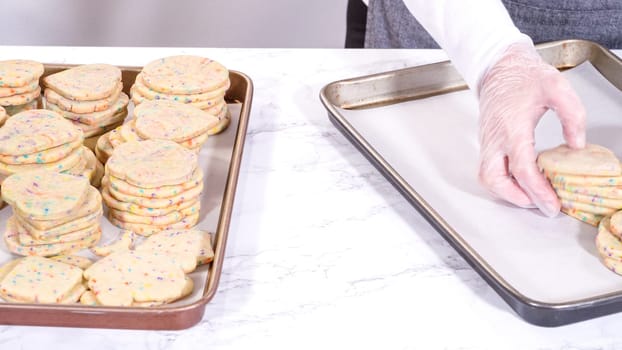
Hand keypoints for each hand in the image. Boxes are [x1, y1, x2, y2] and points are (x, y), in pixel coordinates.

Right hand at [477, 43, 585, 216]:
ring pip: (487, 178)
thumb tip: (577, 144)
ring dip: (506, 192)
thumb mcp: (557, 88)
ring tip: (531, 194)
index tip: (552, 204)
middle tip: (540, 203)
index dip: (538, 191)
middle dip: (516, 197)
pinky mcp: (487, 143)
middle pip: (495, 179)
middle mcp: (495, 138)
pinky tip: (522, 180)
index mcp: (513, 128)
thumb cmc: (525, 77)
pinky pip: (489, 169)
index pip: (522, 169)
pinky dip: (503, 182)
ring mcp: (488, 142)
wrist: (500, 68)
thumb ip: (572, 116)